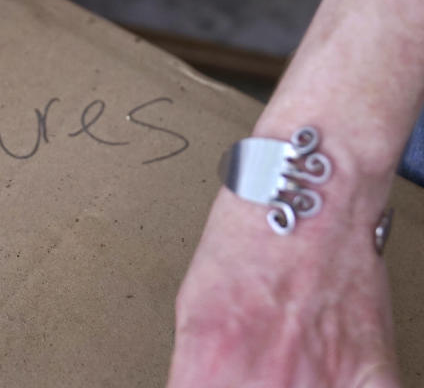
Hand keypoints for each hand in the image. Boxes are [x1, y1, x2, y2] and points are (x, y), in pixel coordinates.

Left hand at [168, 190, 400, 387]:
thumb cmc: (250, 237)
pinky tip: (330, 378)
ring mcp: (321, 383)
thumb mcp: (193, 304)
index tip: (211, 385)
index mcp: (207, 366)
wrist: (310, 196)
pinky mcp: (373, 377)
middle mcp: (262, 382)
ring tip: (289, 370)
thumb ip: (198, 365)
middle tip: (260, 371)